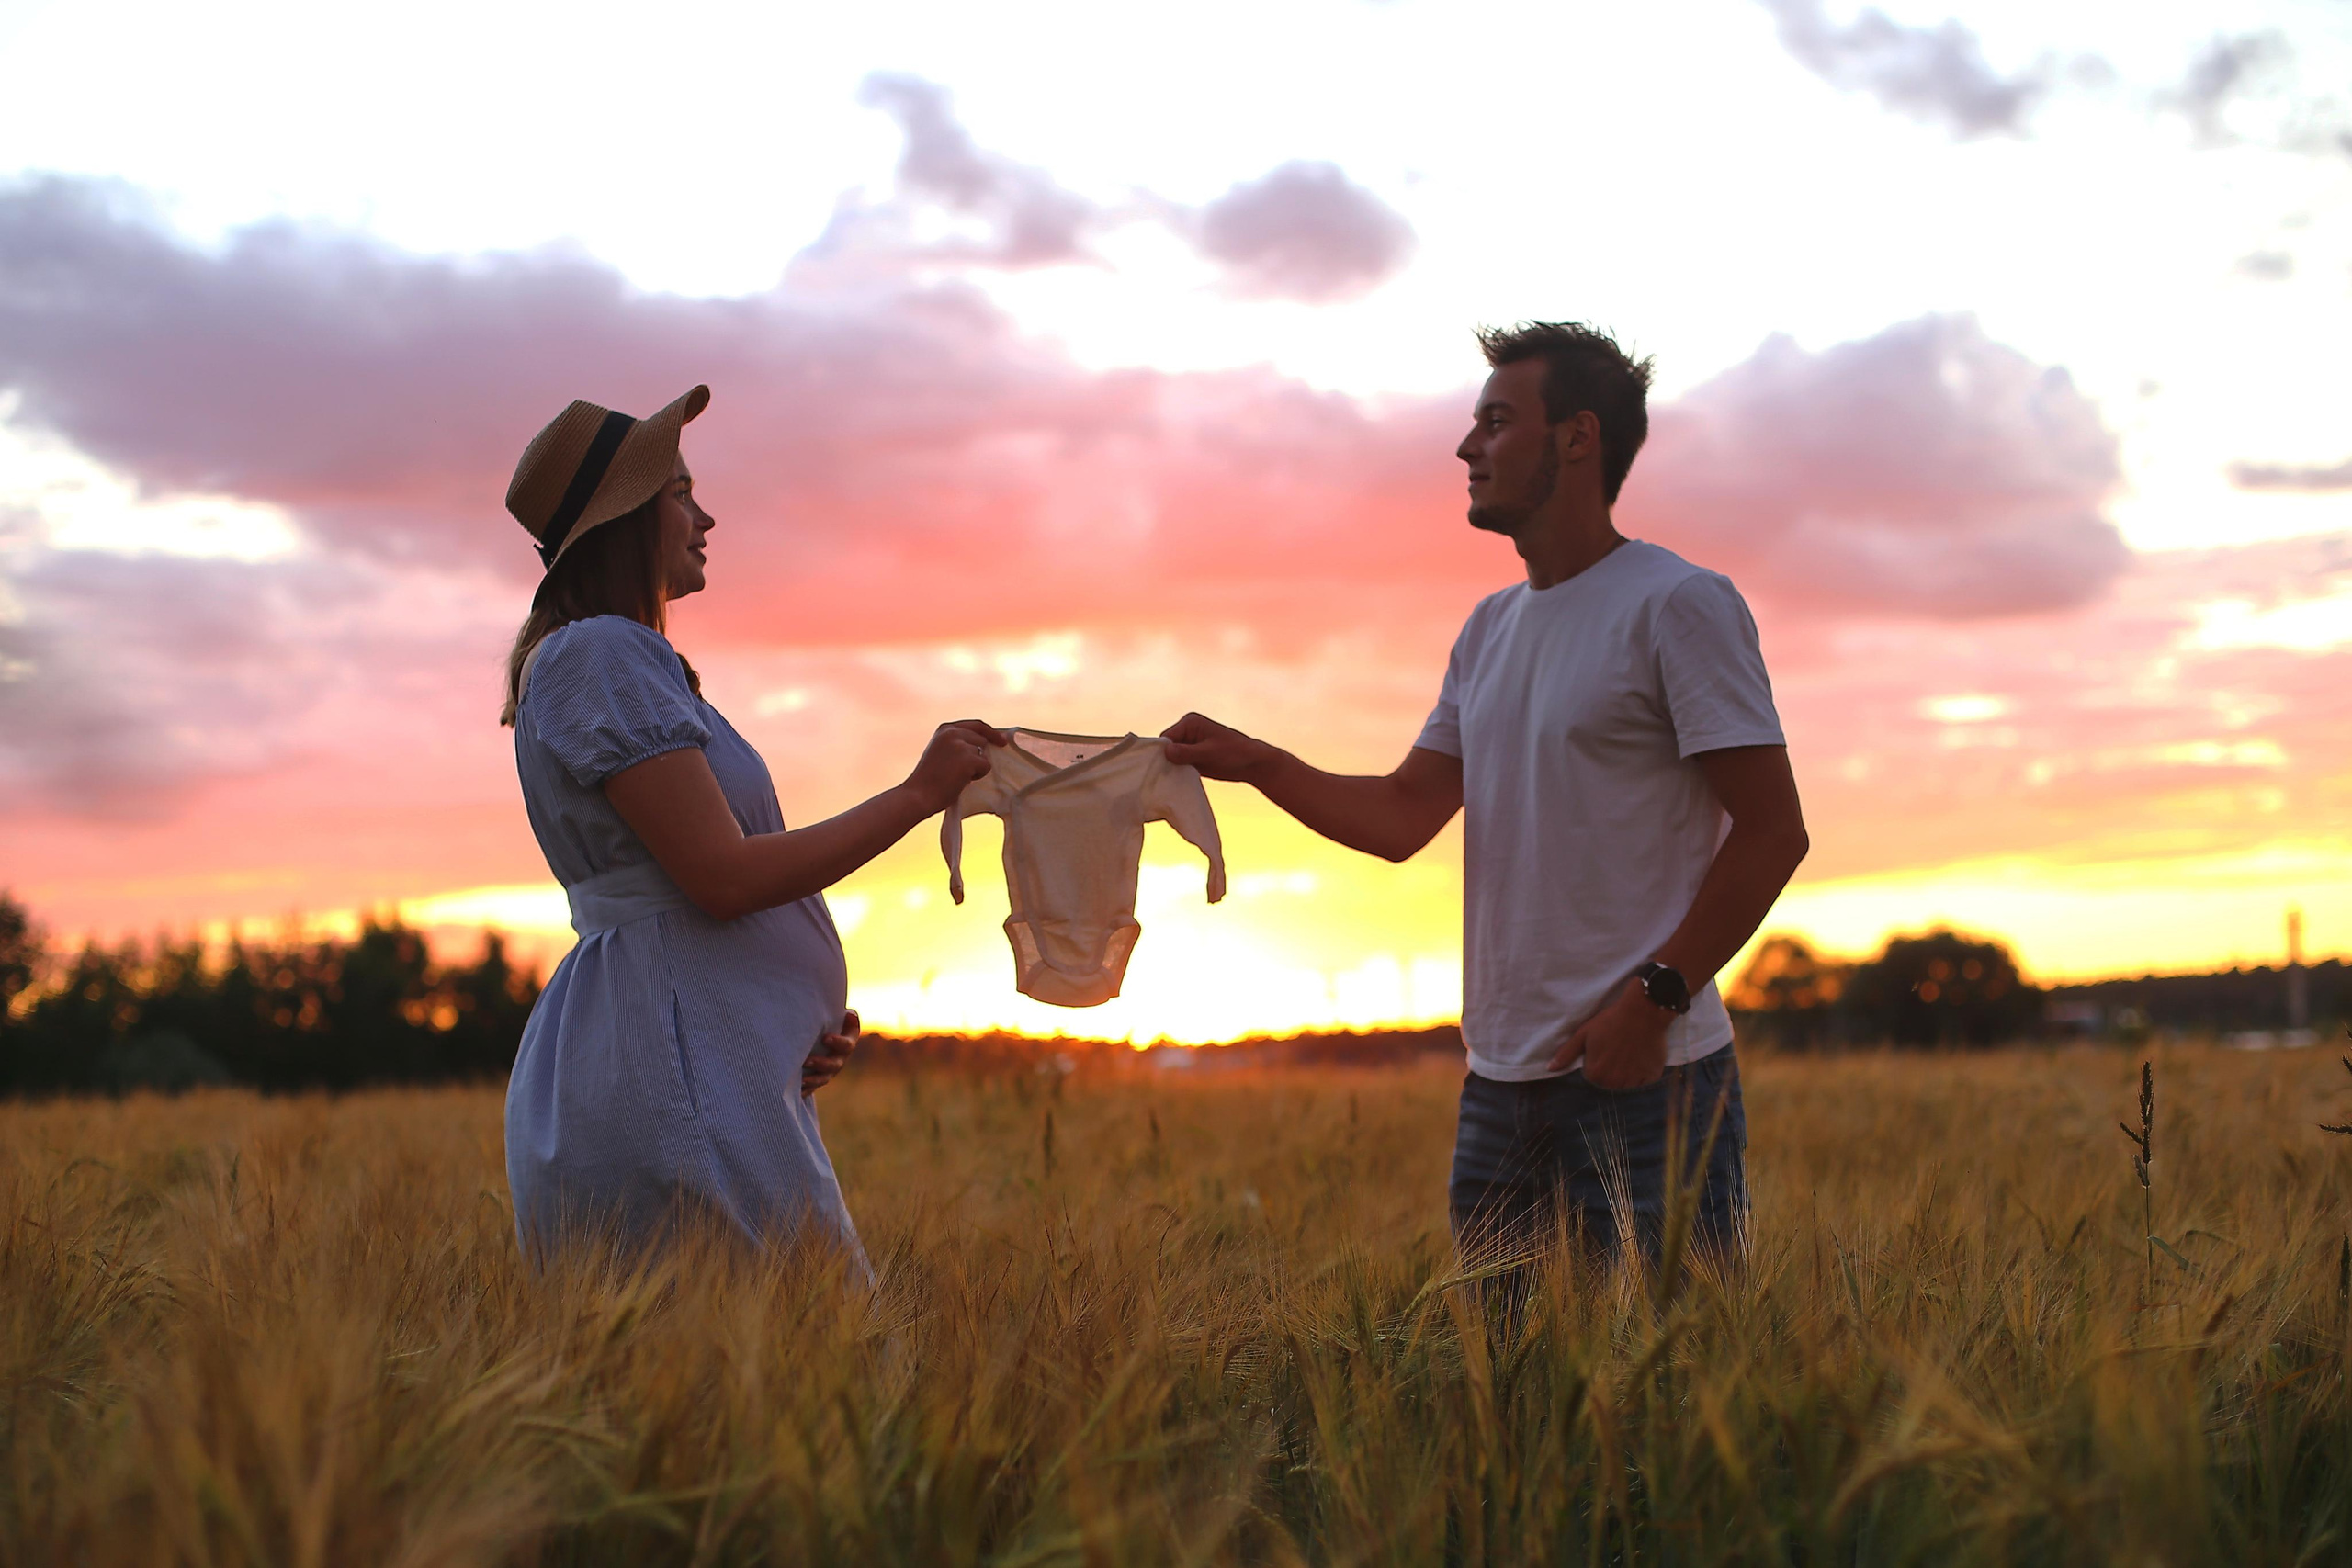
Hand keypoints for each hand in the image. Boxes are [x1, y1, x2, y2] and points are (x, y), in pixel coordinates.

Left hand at [802, 1008, 858, 1096]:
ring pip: (824, 1078)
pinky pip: (813, 1088)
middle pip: (835, 1064)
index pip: (847, 1044)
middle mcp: (841, 1057)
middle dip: (821, 1064)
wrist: (821, 1033)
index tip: (825, 1038)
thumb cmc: (826, 1017)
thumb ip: (836, 1010)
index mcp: (848, 1040)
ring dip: (813, 1080)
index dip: (838, 1042)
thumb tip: (846, 1013)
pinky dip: (805, 1090)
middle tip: (806, 1061)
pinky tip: (796, 1091)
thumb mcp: (832, 1012)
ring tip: (801, 1080)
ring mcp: (831, 1070)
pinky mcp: (819, 1078)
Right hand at [904, 720, 1006, 813]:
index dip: (991, 732)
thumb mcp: (940, 752)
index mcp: (945, 729)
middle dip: (979, 755)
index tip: (1002, 740)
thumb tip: (984, 749)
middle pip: (982, 740)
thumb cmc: (929, 779)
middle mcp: (953, 732)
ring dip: (975, 768)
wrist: (918, 794)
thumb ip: (958, 744)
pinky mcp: (968, 759)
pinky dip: (978, 775)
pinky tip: (960, 780)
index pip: (976, 725)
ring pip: (983, 755)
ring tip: (956, 776)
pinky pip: (985, 766)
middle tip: (965, 770)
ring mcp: (960, 745)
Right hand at [1161, 712, 1279, 784]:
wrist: (1253, 764)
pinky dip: (1178, 774)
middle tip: (1165, 778)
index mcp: (1189, 723)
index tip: (1160, 769)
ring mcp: (1189, 745)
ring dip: (1171, 769)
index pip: (1166, 737)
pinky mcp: (1193, 758)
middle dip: (1166, 762)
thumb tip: (1166, 751)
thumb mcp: (1209, 752)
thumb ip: (1187, 752)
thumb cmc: (1234, 753)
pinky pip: (1179, 766)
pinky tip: (1176, 784)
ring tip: (1171, 782)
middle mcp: (1187, 732)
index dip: (1161, 753)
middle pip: (1166, 748)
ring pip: (1171, 759)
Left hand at [1549, 978, 1670, 1087]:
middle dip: (1610, 1072)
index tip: (1603, 1051)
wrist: (1642, 1012)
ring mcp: (1633, 1081)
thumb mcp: (1584, 1034)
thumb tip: (1550, 1069)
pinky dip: (1642, 1076)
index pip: (1591, 1078)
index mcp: (1595, 1073)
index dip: (1596, 1064)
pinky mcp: (1650, 1077)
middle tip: (1616, 1052)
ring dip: (1626, 1075)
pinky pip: (1644, 1084)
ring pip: (1626, 1086)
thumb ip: (1566, 1053)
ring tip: (1629, 1055)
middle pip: (1608, 1085)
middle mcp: (1613, 1082)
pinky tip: (1641, 1059)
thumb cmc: (1611, 1021)